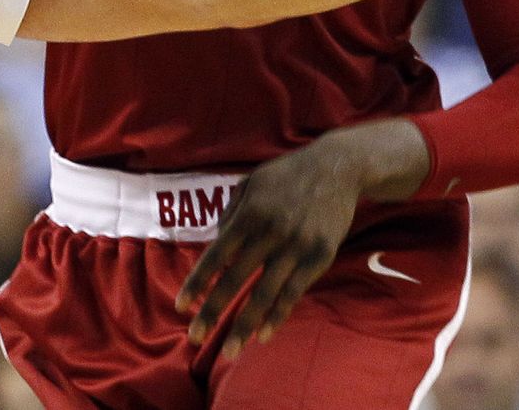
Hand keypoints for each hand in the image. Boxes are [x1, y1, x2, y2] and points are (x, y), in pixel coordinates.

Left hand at [177, 122, 428, 354]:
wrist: (337, 167)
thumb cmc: (287, 175)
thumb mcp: (251, 183)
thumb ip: (231, 213)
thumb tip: (216, 244)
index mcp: (249, 213)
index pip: (216, 255)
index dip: (198, 282)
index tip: (181, 306)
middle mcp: (270, 231)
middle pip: (236, 279)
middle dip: (213, 311)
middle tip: (195, 338)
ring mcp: (296, 246)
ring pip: (265, 294)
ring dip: (244, 325)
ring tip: (229, 350)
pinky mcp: (319, 256)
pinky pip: (294, 293)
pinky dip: (276, 316)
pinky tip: (262, 335)